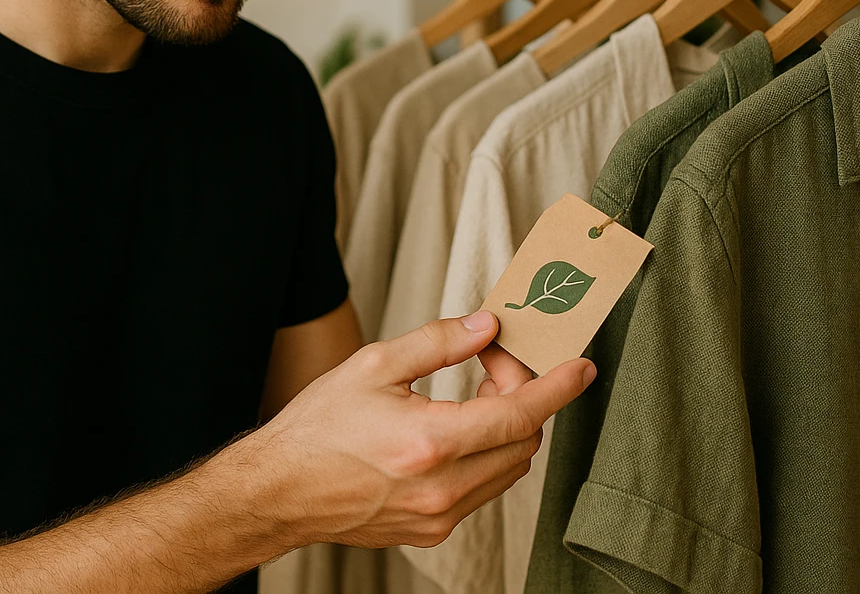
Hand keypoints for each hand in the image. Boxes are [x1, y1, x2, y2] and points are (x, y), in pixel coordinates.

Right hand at [242, 311, 595, 549]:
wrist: (279, 491)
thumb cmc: (318, 428)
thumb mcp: (374, 365)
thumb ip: (438, 342)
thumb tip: (485, 327)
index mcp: (430, 442)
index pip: (520, 413)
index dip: (557, 387)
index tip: (580, 367)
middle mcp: (442, 488)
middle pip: (523, 442)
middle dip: (525, 397)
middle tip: (494, 363)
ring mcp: (439, 516)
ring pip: (508, 470)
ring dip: (509, 429)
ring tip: (476, 393)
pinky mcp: (431, 531)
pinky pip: (483, 490)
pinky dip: (487, 456)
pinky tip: (459, 430)